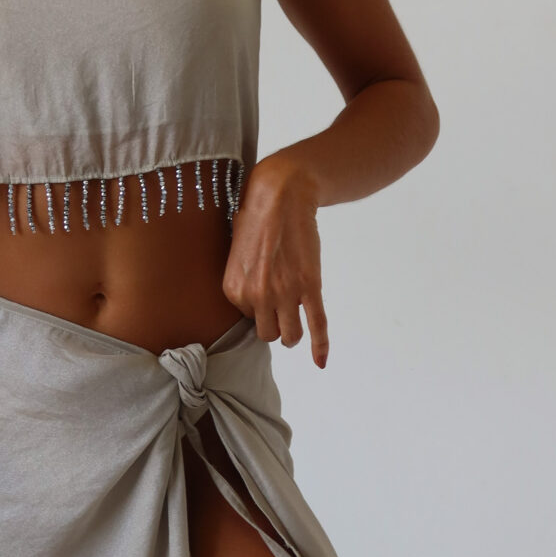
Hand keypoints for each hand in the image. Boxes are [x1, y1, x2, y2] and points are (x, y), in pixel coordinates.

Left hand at [221, 152, 329, 366]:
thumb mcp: (236, 252)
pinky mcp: (310, 286)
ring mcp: (285, 293)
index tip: (266, 293)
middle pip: (268, 334)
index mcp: (234, 289)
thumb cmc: (257, 218)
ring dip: (294, 334)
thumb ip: (243, 279)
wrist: (281, 195)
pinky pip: (316, 325)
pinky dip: (320, 346)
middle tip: (282, 312)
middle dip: (276, 326)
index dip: (259, 309)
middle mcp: (257, 296)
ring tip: (297, 325)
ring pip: (290, 336)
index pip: (248, 320)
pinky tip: (321, 361)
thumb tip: (253, 295)